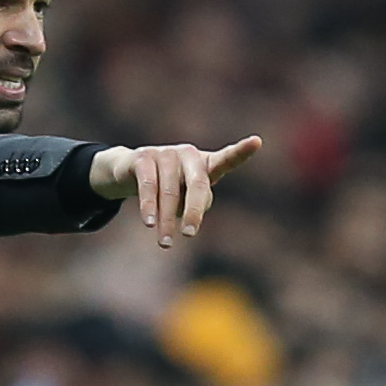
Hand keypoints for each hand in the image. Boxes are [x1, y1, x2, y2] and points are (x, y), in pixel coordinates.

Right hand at [89, 137, 261, 248]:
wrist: (128, 170)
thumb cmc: (169, 187)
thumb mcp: (187, 197)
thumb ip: (199, 203)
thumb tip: (198, 210)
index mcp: (206, 164)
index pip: (227, 159)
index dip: (242, 151)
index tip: (257, 141)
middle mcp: (189, 154)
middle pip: (198, 184)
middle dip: (194, 211)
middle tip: (189, 235)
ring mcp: (166, 153)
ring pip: (170, 191)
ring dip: (166, 220)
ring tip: (165, 244)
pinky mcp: (143, 157)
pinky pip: (148, 186)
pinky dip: (149, 206)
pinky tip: (149, 223)